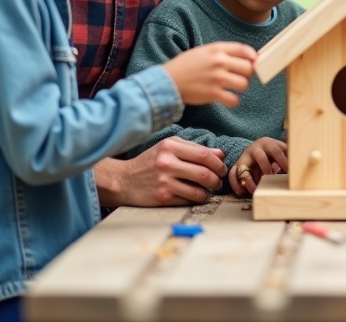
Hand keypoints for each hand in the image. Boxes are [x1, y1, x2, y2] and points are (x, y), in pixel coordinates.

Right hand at [95, 137, 226, 205]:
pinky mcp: (163, 197)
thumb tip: (220, 154)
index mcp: (170, 146)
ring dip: (210, 192)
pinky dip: (198, 199)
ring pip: (199, 190)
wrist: (124, 180)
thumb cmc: (149, 162)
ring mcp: (164, 181)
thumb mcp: (169, 148)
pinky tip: (197, 196)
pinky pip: (189, 200)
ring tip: (210, 190)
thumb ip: (193, 149)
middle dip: (217, 179)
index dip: (218, 163)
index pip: (204, 154)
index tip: (221, 168)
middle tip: (219, 181)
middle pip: (204, 173)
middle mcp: (167, 162)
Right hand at [164, 41, 255, 105]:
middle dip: (247, 74)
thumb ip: (222, 52)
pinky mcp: (212, 94)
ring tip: (233, 88)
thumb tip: (245, 58)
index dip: (253, 57)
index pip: (244, 50)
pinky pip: (234, 100)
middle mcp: (219, 62)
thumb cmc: (186, 66)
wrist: (167, 81)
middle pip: (248, 68)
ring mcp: (217, 78)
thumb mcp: (203, 51)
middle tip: (240, 77)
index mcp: (217, 49)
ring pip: (244, 84)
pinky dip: (233, 101)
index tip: (254, 62)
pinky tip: (227, 98)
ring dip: (241, 88)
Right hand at [229, 137, 287, 195]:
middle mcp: (255, 149)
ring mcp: (244, 157)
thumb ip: (287, 157)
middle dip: (266, 168)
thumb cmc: (273, 153)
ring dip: (248, 179)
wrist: (258, 148)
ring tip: (253, 190)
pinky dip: (235, 184)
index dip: (283, 161)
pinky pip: (232, 174)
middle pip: (260, 157)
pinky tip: (242, 193)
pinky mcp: (237, 166)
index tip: (289, 172)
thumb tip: (295, 168)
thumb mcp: (281, 151)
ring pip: (243, 166)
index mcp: (268, 143)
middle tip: (271, 178)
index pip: (276, 151)